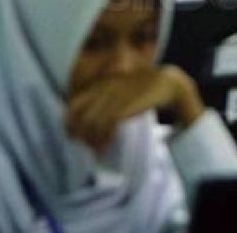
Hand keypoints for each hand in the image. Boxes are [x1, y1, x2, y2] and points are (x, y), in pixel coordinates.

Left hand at [65, 65, 203, 152]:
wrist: (168, 83)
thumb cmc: (143, 91)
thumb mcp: (121, 92)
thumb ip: (106, 102)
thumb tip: (90, 123)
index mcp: (101, 85)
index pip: (74, 104)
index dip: (68, 122)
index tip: (72, 136)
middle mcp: (104, 90)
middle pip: (80, 116)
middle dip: (79, 135)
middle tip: (84, 148)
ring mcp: (114, 97)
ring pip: (91, 123)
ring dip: (91, 142)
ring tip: (96, 152)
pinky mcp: (125, 106)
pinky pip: (106, 125)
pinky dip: (103, 140)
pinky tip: (104, 149)